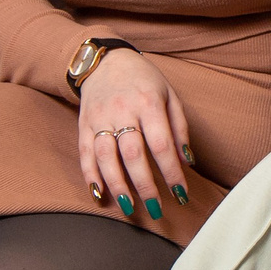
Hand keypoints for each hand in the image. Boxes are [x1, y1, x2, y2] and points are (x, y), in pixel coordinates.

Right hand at [78, 49, 192, 219]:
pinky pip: (85, 153)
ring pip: (106, 156)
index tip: (180, 194)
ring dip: (117, 184)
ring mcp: (100, 118)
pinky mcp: (83, 125)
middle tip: (156, 207)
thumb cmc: (144, 81)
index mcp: (148, 103)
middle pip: (133, 154)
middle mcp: (122, 111)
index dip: (171, 172)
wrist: (106, 61)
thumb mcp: (169, 95)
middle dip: (145, 184)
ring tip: (129, 206)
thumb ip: (179, 128)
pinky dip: (90, 175)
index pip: (161, 144)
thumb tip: (187, 161)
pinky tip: (99, 194)